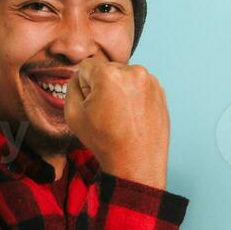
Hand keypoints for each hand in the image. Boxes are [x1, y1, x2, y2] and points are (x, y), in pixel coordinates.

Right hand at [64, 57, 169, 188]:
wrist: (137, 162)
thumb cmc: (105, 141)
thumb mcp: (72, 115)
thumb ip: (71, 87)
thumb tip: (79, 77)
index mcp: (109, 74)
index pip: (86, 67)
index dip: (84, 86)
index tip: (92, 104)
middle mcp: (132, 71)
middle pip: (107, 70)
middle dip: (103, 86)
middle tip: (107, 113)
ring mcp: (150, 81)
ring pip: (124, 77)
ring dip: (119, 90)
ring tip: (121, 116)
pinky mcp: (160, 91)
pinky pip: (139, 86)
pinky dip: (134, 97)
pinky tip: (132, 117)